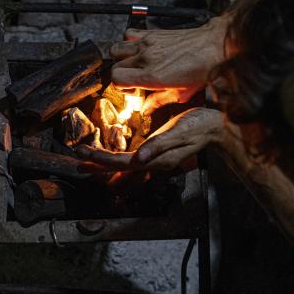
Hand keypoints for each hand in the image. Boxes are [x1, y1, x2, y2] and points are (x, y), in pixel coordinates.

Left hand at [76, 108, 223, 170]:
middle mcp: (152, 162)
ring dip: (103, 163)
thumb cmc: (199, 127)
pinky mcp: (156, 153)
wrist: (216, 128)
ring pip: (123, 165)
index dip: (101, 159)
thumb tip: (140, 157)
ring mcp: (154, 159)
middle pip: (118, 167)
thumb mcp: (180, 132)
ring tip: (86, 160)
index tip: (83, 153)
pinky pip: (131, 159)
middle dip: (96, 164)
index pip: (121, 162)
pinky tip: (110, 155)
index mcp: (155, 159)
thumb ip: (160, 145)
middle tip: (76, 159)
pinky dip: (115, 157)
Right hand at [111, 15, 229, 114]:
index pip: (116, 79)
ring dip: (121, 58)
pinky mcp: (153, 33)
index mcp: (152, 75)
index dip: (121, 87)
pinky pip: (129, 33)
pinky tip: (140, 49)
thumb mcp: (182, 93)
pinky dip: (129, 41)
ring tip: (133, 64)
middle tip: (134, 80)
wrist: (215, 45)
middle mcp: (146, 58)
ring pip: (116, 49)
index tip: (133, 90)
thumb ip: (158, 101)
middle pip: (114, 66)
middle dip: (121, 75)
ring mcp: (148, 43)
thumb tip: (146, 109)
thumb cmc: (202, 69)